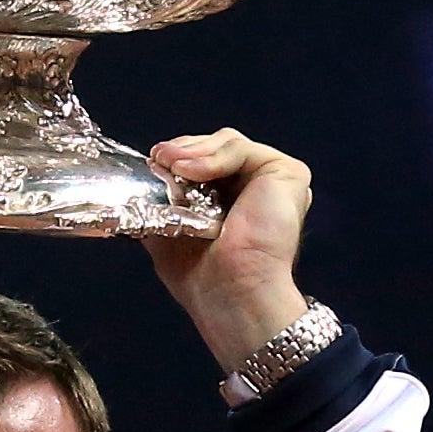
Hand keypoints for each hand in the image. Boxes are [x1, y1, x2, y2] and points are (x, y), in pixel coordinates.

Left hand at [139, 130, 316, 374]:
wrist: (226, 289)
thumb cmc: (202, 275)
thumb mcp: (169, 226)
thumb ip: (162, 198)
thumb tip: (144, 175)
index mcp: (235, 199)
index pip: (205, 160)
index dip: (180, 155)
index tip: (153, 161)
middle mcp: (258, 188)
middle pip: (216, 146)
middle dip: (184, 149)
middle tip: (159, 157)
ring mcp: (275, 180)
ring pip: (228, 142)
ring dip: (193, 151)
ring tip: (170, 164)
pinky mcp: (288, 173)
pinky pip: (242, 149)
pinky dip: (213, 157)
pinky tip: (189, 171)